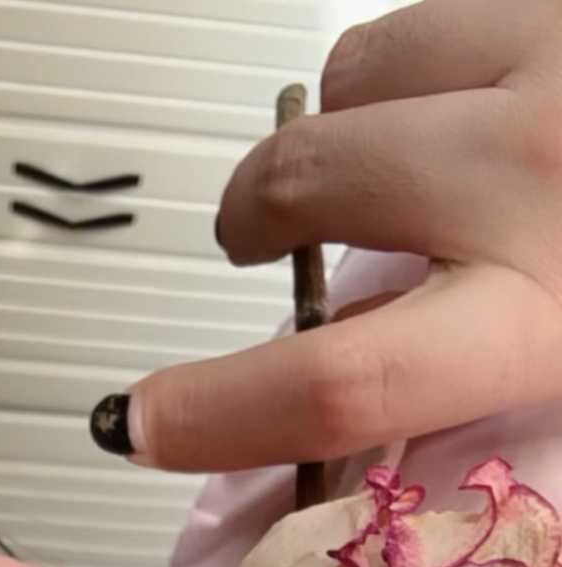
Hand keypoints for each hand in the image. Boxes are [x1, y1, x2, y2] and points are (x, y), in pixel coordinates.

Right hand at [104, 0, 561, 473]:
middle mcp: (534, 175)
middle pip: (304, 187)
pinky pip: (423, 17)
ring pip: (352, 76)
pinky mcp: (551, 0)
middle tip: (254, 245)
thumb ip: (466, 387)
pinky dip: (414, 71)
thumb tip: (356, 378)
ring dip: (339, 126)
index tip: (146, 424)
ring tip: (377, 166)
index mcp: (555, 316)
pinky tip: (460, 107)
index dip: (215, 414)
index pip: (337, 384)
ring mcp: (545, 64)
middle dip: (255, 217)